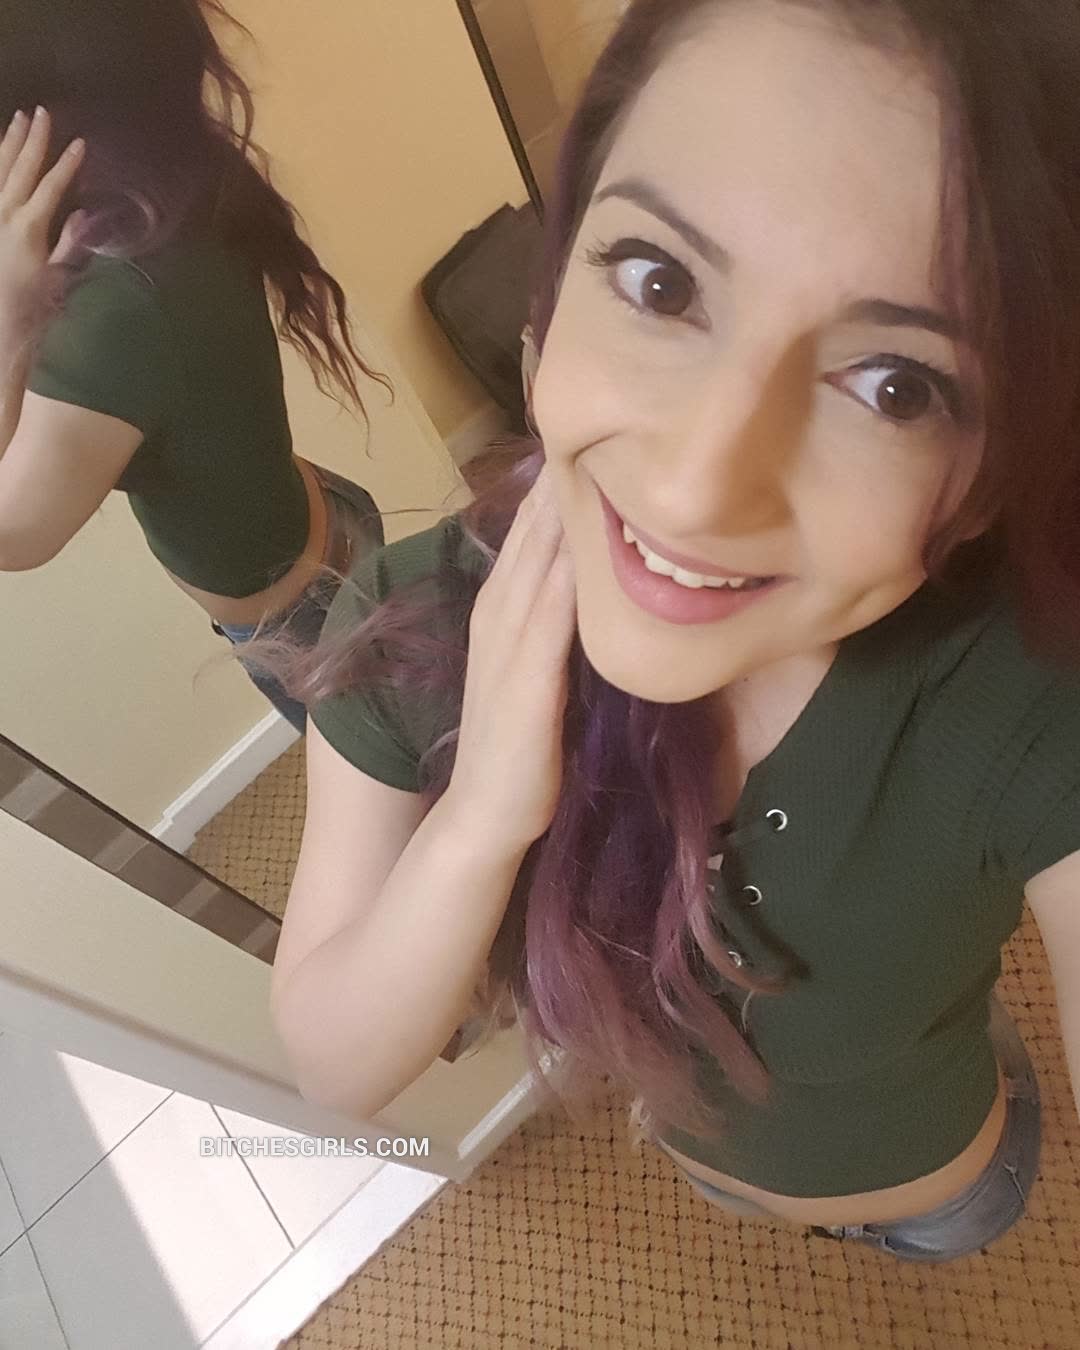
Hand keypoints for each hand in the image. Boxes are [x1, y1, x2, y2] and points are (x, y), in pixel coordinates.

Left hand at [0, 107, 84, 335]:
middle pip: (20, 169)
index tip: (80, 143)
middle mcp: (2, 216)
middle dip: (33, 140)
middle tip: (41, 113)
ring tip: (17, 120)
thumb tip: (81, 217)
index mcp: (27, 229)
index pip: (51, 187)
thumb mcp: (56, 280)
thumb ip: (66, 244)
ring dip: (8, 144)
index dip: (67, 164)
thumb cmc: (30, 311)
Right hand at [446, 464, 577, 847]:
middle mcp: (498, 613)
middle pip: (532, 532)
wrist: (486, 813)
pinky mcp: (526, 682)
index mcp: (503, 608)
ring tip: (587, 453)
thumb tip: (596, 580)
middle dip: (559, 477)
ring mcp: (508, 645)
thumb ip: (557, 623)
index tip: (592, 431)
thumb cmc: (520, 745)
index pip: (531, 531)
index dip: (557, 482)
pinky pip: (548, 618)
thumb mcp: (538, 667)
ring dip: (558, 511)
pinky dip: (564, 576)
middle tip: (592, 416)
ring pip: (536, 561)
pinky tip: (583, 540)